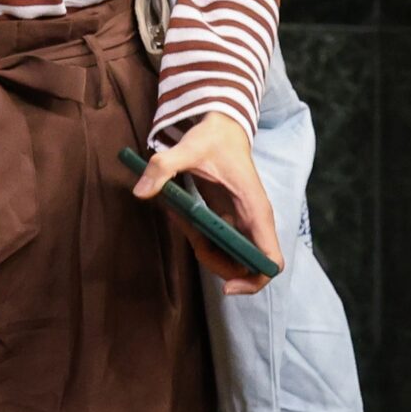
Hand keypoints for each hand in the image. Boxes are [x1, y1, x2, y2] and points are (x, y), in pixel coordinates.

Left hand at [133, 113, 281, 295]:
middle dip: (216, 264)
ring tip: (179, 216)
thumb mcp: (187, 148)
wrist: (221, 125)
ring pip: (229, 256)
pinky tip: (178, 213)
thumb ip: (163, 167)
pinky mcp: (228, 218)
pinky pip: (216, 241)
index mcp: (255, 211)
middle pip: (245, 267)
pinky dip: (196, 236)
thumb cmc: (212, 137)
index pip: (270, 261)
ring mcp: (241, 222)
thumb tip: (140, 192)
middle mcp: (253, 221)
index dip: (254, 281)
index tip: (226, 287)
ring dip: (202, 248)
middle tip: (191, 240)